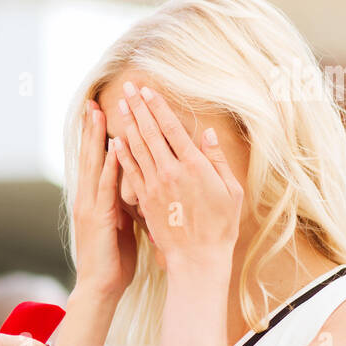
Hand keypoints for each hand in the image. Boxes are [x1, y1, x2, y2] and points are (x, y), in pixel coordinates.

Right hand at [73, 98, 137, 297]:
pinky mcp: (99, 217)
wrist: (100, 286)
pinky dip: (109, 166)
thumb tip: (134, 188)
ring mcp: (91, 206)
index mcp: (93, 200)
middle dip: (91, 129)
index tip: (98, 112)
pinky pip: (105, 186)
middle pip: (89, 156)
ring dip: (97, 138)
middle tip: (92, 101)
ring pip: (94, 165)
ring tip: (99, 113)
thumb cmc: (113, 259)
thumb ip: (123, 204)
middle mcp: (88, 198)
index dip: (95, 137)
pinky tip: (113, 148)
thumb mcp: (119, 226)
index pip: (94, 161)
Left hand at [109, 80, 243, 272]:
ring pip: (137, 148)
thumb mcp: (230, 191)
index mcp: (194, 166)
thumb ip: (217, 161)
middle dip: (139, 107)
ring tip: (120, 104)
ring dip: (128, 124)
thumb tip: (207, 134)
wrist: (198, 258)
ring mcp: (155, 186)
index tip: (148, 90)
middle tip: (128, 87)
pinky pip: (130, 172)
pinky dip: (122, 154)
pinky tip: (115, 139)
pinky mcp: (144, 200)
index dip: (159, 107)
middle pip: (151, 133)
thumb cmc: (220, 226)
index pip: (172, 129)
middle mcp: (171, 172)